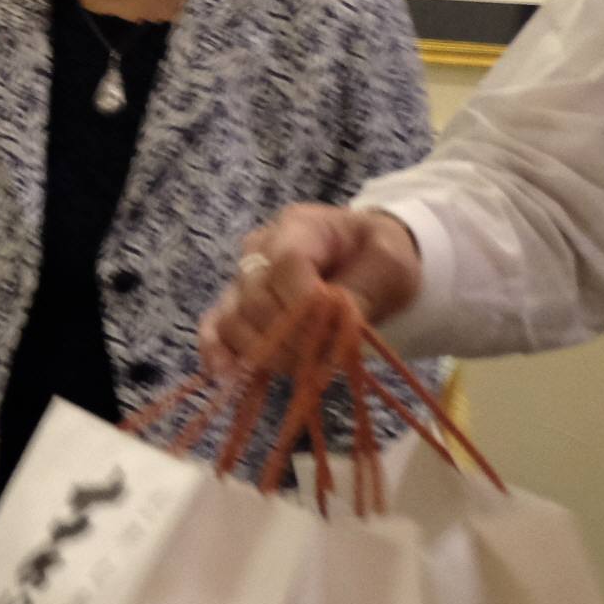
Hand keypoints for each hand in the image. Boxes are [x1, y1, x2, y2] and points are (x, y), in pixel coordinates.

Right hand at [197, 204, 424, 376]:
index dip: (304, 302)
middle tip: (324, 358)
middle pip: (256, 297)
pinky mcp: (236, 307)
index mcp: (299, 227)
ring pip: (232, 319)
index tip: (332, 330)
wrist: (370, 262)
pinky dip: (216, 353)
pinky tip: (226, 376)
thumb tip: (329, 325)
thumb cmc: (381, 258)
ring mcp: (243, 279)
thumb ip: (361, 290)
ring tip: (300, 367)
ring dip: (264, 352)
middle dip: (290, 336)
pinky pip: (213, 328)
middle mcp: (259, 250)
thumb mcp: (390, 266)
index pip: (286, 262)